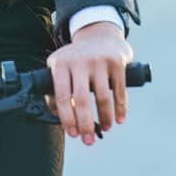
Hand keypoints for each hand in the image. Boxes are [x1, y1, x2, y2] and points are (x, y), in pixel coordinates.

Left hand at [45, 21, 131, 146]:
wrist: (100, 34)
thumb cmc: (77, 59)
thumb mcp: (61, 67)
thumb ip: (56, 90)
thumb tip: (57, 116)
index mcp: (60, 63)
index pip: (61, 96)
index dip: (67, 118)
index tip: (72, 133)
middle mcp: (79, 61)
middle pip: (81, 99)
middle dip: (85, 124)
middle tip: (88, 140)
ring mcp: (98, 60)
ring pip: (102, 97)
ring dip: (104, 118)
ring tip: (105, 129)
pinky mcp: (116, 62)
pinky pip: (119, 90)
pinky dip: (120, 108)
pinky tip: (119, 119)